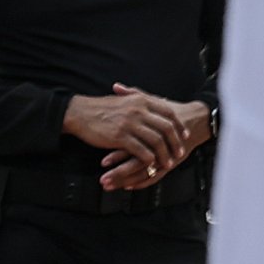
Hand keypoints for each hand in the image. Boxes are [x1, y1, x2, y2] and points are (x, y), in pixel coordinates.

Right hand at [61, 86, 192, 182]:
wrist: (80, 113)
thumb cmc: (100, 108)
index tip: (183, 135)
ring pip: (156, 141)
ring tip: (167, 162)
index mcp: (141, 100)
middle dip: (175, 142)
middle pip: (166, 128)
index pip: (168, 112)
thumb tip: (155, 103)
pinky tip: (151, 164)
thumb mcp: (123, 99)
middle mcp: (138, 110)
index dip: (178, 126)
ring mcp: (130, 124)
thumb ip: (140, 101)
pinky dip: (149, 159)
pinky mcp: (120, 137)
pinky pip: (141, 151)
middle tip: (179, 152)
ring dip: (164, 154)